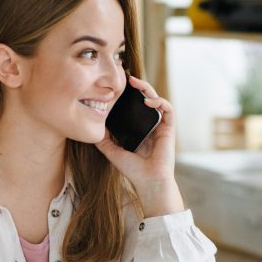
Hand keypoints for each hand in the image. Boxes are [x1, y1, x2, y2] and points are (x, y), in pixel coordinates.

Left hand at [94, 75, 184, 217]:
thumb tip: (92, 126)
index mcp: (138, 129)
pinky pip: (168, 109)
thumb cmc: (133, 170)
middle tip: (127, 79)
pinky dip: (159, 102)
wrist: (148, 182)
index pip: (134, 107)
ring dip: (149, 89)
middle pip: (146, 100)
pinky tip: (148, 101)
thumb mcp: (112, 151)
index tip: (117, 86)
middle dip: (138, 87)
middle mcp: (150, 125)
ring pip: (157, 100)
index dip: (128, 96)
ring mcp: (160, 126)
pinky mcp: (169, 129)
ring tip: (137, 84)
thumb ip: (103, 139)